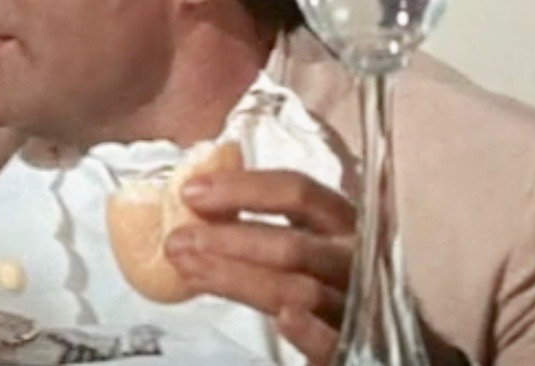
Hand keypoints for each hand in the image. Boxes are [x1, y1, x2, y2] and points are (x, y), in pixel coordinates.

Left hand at [167, 168, 355, 362]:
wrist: (352, 337)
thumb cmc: (313, 278)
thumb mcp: (295, 243)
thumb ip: (257, 226)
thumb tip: (193, 202)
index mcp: (341, 223)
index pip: (298, 193)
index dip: (244, 189)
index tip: (191, 192)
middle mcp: (353, 259)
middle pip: (295, 244)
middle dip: (230, 240)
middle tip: (178, 241)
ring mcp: (356, 303)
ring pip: (301, 290)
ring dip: (240, 279)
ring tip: (192, 271)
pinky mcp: (353, 346)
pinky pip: (335, 342)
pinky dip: (311, 331)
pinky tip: (286, 319)